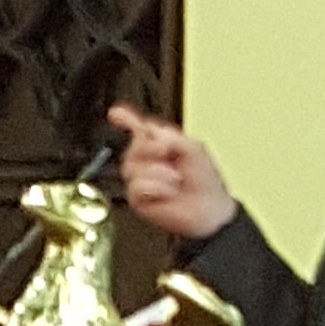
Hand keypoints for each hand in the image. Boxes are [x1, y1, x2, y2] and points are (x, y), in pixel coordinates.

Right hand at [107, 102, 236, 238]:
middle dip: (152, 150)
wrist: (209, 211)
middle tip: (169, 157)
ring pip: (131, 167)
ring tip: (175, 180)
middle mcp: (148, 162)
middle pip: (133, 146)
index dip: (126, 120)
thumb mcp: (193, 148)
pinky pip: (136, 186)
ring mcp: (141, 180)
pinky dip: (155, 188)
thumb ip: (169, 136)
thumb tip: (147, 131)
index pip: (140, 130)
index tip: (115, 115)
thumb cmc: (205, 183)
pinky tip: (167, 192)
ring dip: (158, 172)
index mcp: (161, 146)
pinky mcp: (138, 199)